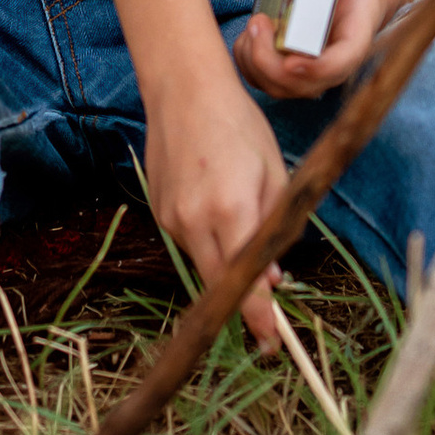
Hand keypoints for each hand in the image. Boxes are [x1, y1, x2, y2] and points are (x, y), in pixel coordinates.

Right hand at [140, 55, 297, 350]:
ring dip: (226, 261)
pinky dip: (208, 238)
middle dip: (242, 300)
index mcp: (231, 209)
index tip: (271, 344)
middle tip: (268, 318)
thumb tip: (274, 278)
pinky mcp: (159, 212)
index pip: (245, 281)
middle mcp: (195, 221)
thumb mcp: (274, 173)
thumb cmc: (240, 125)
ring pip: (204, 262)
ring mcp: (171, 218)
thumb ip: (275, 227)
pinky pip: (190, 241)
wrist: (183, 91)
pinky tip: (217, 202)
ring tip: (241, 217)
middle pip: (219, 284)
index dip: (259, 317)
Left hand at [236, 0, 427, 102]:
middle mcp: (337, 49)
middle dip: (275, 68)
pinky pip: (267, 78)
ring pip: (284, 88)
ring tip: (250, 28)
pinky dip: (249, 65)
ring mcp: (315, 59)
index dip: (320, 70)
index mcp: (359, 22)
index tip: (291, 61)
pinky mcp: (293, 58)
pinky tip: (247, 35)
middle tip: (256, 27)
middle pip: (308, 85)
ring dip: (257, 68)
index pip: (346, 60)